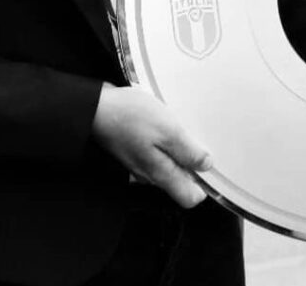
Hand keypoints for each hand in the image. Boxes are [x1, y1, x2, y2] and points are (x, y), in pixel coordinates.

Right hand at [91, 83, 211, 207]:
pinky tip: (160, 123)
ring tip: (175, 125)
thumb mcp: (167, 129)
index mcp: (160, 174)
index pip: (190, 198)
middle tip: (192, 136)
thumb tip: (206, 165)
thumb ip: (188, 151)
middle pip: (181, 181)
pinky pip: (156, 152)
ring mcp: (140, 163)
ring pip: (169, 165)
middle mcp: (150, 174)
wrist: (96, 107)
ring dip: (176, 148)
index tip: (209, 163)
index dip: (205, 184)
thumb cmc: (128, 117)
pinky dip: (163, 140)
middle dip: (192, 162)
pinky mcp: (134, 150)